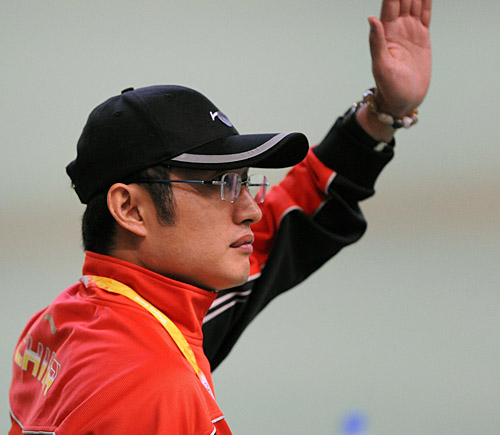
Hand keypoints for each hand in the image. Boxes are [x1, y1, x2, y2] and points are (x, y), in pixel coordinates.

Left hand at [368, 0, 431, 116]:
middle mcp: (397, 29)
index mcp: (386, 33)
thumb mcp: (381, 67)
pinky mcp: (421, 38)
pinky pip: (425, 14)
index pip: (389, 3)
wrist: (402, 101)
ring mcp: (410, 32)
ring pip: (414, 2)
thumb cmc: (389, 89)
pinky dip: (426, 1)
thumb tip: (371, 19)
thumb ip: (376, 42)